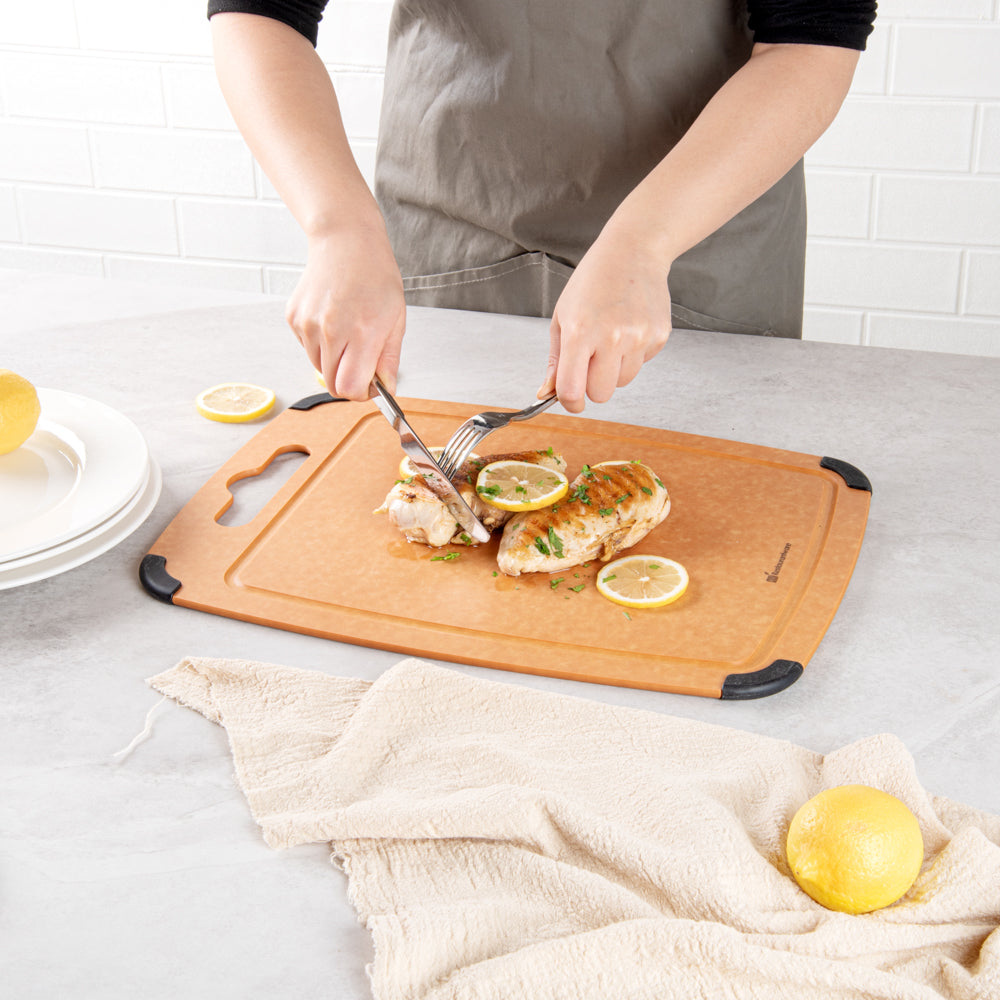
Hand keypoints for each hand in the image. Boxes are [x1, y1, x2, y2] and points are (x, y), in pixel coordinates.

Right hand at [285, 226, 405, 399]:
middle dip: (348, 381)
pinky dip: (321, 345)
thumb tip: (386, 390)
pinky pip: (308, 350)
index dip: (360, 393)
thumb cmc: (375, 276)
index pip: (349, 388)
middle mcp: (330, 330)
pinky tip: (333, 320)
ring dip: (335, 362)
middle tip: (362, 361)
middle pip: (333, 385)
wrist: (345, 241)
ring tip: (348, 333)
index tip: (369, 385)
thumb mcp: (396, 319)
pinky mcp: (294, 319)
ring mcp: (308, 325)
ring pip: (319, 369)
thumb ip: (389, 360)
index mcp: (362, 332)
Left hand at [538, 227, 670, 412]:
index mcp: (580, 332)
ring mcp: (639, 337)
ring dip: (613, 369)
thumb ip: (555, 361)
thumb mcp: (562, 317)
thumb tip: (547, 394)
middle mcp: (612, 336)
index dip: (570, 402)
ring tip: (611, 337)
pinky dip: (632, 355)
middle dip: (592, 385)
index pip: (573, 390)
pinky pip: (640, 365)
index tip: (571, 400)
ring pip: (622, 382)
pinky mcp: (659, 336)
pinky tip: (628, 328)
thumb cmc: (592, 283)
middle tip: (590, 360)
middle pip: (600, 394)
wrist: (632, 252)